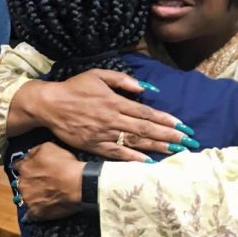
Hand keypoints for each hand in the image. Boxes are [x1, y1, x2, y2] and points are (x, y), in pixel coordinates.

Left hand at [13, 142, 83, 221]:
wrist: (77, 185)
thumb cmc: (64, 164)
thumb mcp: (48, 147)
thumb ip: (34, 151)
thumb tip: (28, 155)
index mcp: (24, 168)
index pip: (17, 166)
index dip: (25, 166)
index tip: (30, 168)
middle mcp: (22, 184)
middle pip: (20, 182)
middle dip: (27, 182)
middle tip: (38, 182)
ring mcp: (28, 199)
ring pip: (24, 197)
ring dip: (29, 196)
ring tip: (40, 196)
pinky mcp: (36, 212)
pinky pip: (29, 216)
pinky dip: (31, 215)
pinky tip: (35, 213)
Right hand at [23, 69, 188, 160]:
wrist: (50, 104)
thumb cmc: (75, 87)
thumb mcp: (98, 75)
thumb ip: (123, 80)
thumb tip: (146, 89)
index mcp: (114, 101)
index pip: (146, 112)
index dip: (166, 120)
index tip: (183, 126)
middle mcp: (112, 119)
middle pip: (145, 129)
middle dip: (169, 136)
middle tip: (188, 142)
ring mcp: (103, 134)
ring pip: (134, 142)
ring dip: (157, 147)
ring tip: (175, 152)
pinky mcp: (94, 145)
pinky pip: (117, 153)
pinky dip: (133, 157)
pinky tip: (148, 161)